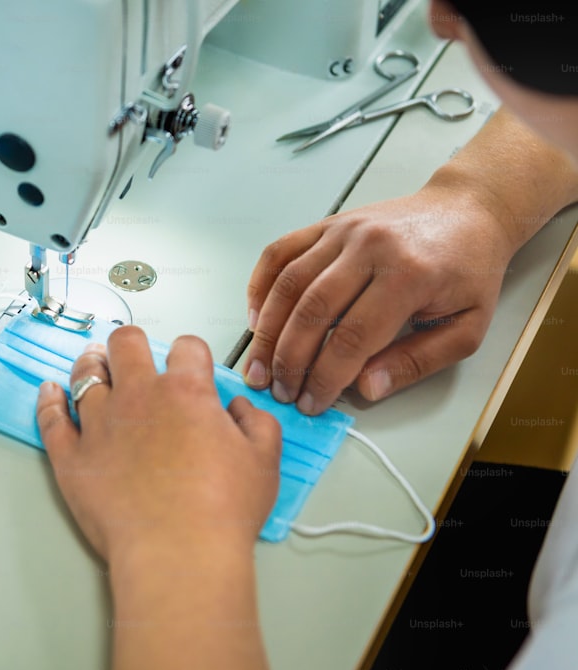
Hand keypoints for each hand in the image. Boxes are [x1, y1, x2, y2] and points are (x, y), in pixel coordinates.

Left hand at [36, 326, 281, 564]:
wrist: (178, 552)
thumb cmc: (223, 512)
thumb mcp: (263, 463)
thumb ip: (256, 424)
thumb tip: (240, 409)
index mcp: (187, 392)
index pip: (186, 348)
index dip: (190, 353)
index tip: (189, 364)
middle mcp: (139, 397)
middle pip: (125, 345)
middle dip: (130, 343)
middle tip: (131, 352)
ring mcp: (100, 424)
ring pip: (85, 374)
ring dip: (90, 364)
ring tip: (93, 362)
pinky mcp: (72, 457)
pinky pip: (51, 418)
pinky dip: (48, 400)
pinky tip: (49, 391)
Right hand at [244, 181, 514, 415]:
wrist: (468, 210)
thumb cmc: (469, 271)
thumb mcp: (466, 327)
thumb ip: (417, 361)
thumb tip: (365, 389)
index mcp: (410, 276)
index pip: (353, 337)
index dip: (326, 376)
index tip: (313, 402)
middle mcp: (370, 247)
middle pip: (312, 311)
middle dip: (289, 360)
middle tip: (280, 392)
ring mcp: (343, 231)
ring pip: (289, 284)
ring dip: (267, 331)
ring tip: (258, 366)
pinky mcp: (327, 224)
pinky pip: (280, 252)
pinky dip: (260, 286)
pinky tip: (256, 319)